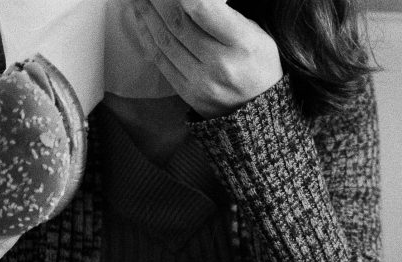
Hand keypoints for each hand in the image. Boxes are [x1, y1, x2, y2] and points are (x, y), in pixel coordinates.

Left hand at [130, 0, 282, 118]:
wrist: (260, 111)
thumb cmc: (258, 64)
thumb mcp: (256, 33)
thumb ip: (223, 14)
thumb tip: (188, 1)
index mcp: (242, 43)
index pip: (202, 9)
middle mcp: (221, 64)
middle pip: (178, 22)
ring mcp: (202, 82)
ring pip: (165, 40)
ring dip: (146, 13)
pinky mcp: (189, 93)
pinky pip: (161, 60)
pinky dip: (147, 36)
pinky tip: (142, 19)